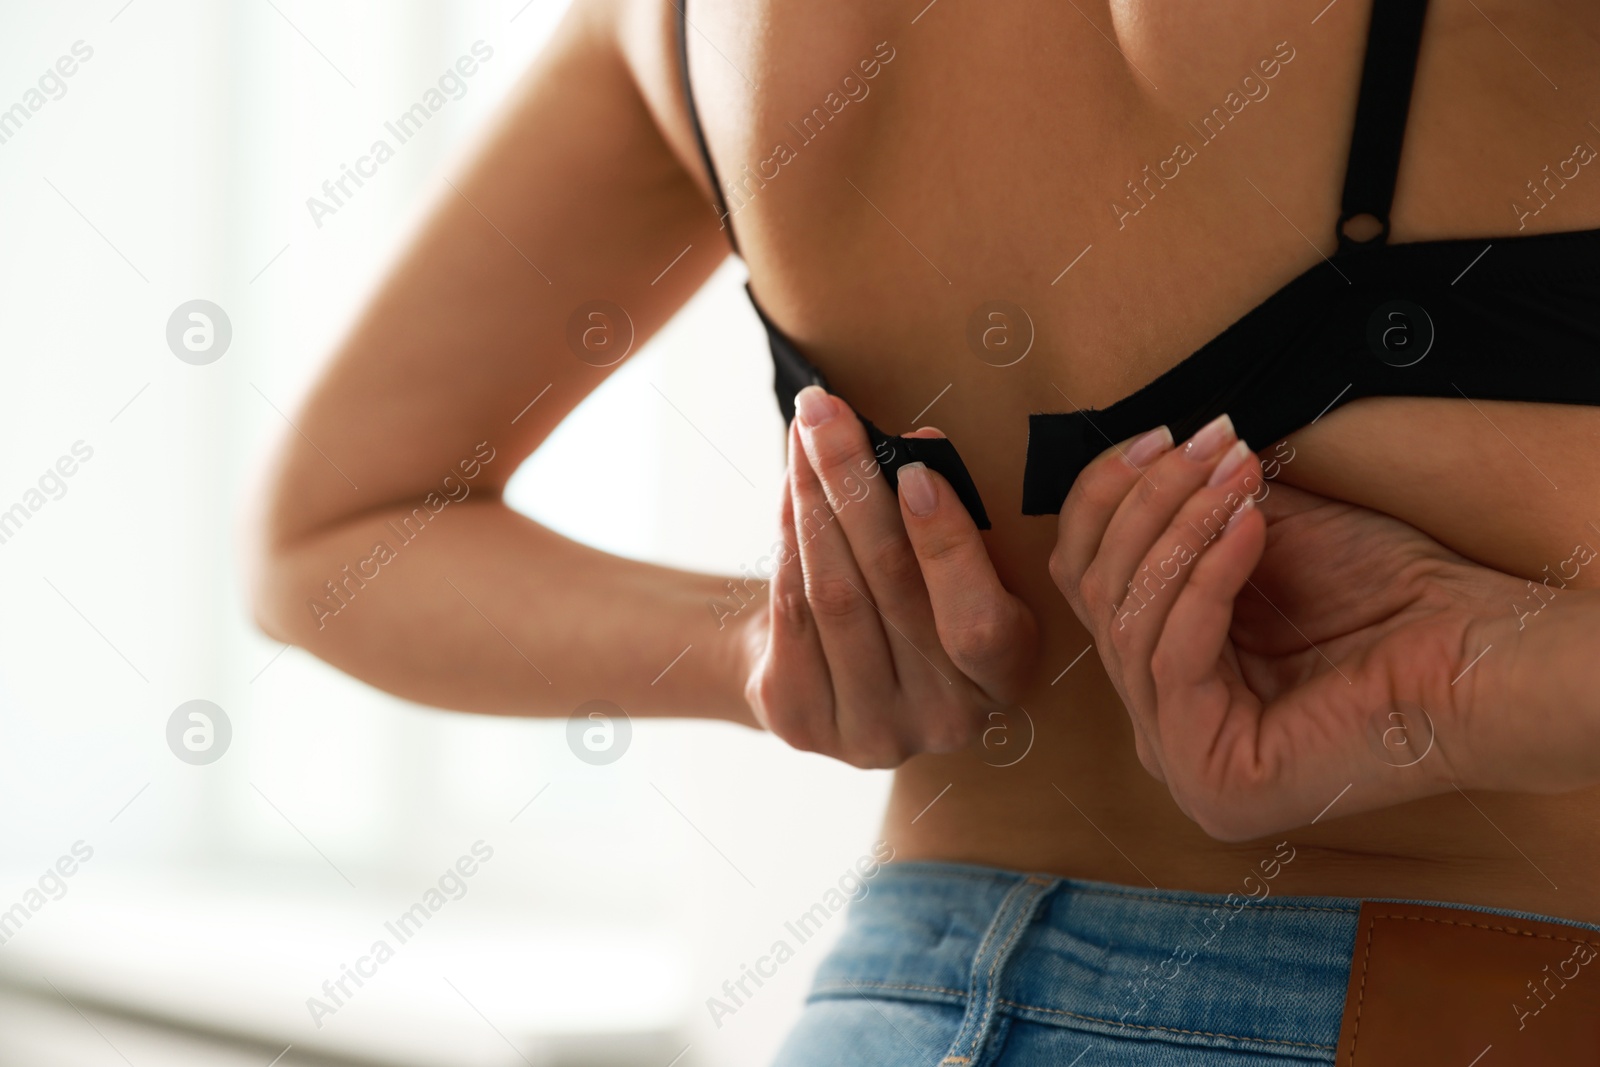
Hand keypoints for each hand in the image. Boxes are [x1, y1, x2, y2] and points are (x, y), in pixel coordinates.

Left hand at [739, 386, 1037, 767]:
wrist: (826, 676)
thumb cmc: (910, 601)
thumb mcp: (951, 572)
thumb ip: (944, 523)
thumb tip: (916, 449)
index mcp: (1005, 677)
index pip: (978, 621)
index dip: (947, 545)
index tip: (913, 470)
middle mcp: (945, 719)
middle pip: (890, 588)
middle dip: (855, 485)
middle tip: (827, 412)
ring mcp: (873, 730)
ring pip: (835, 595)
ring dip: (814, 500)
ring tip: (807, 433)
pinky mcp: (805, 722)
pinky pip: (792, 612)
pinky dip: (789, 538)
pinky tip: (791, 486)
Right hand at [1048, 414, 1572, 840]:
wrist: (1483, 656)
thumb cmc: (1393, 602)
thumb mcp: (1262, 534)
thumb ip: (1190, 509)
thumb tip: (1140, 451)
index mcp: (1165, 680)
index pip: (1085, 581)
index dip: (1106, 499)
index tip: (1157, 436)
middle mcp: (1160, 728)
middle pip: (1097, 595)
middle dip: (1148, 504)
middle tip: (1205, 446)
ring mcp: (1180, 765)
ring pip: (1128, 623)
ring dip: (1179, 529)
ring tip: (1235, 475)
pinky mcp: (1210, 779)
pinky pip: (1174, 658)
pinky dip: (1206, 580)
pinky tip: (1248, 528)